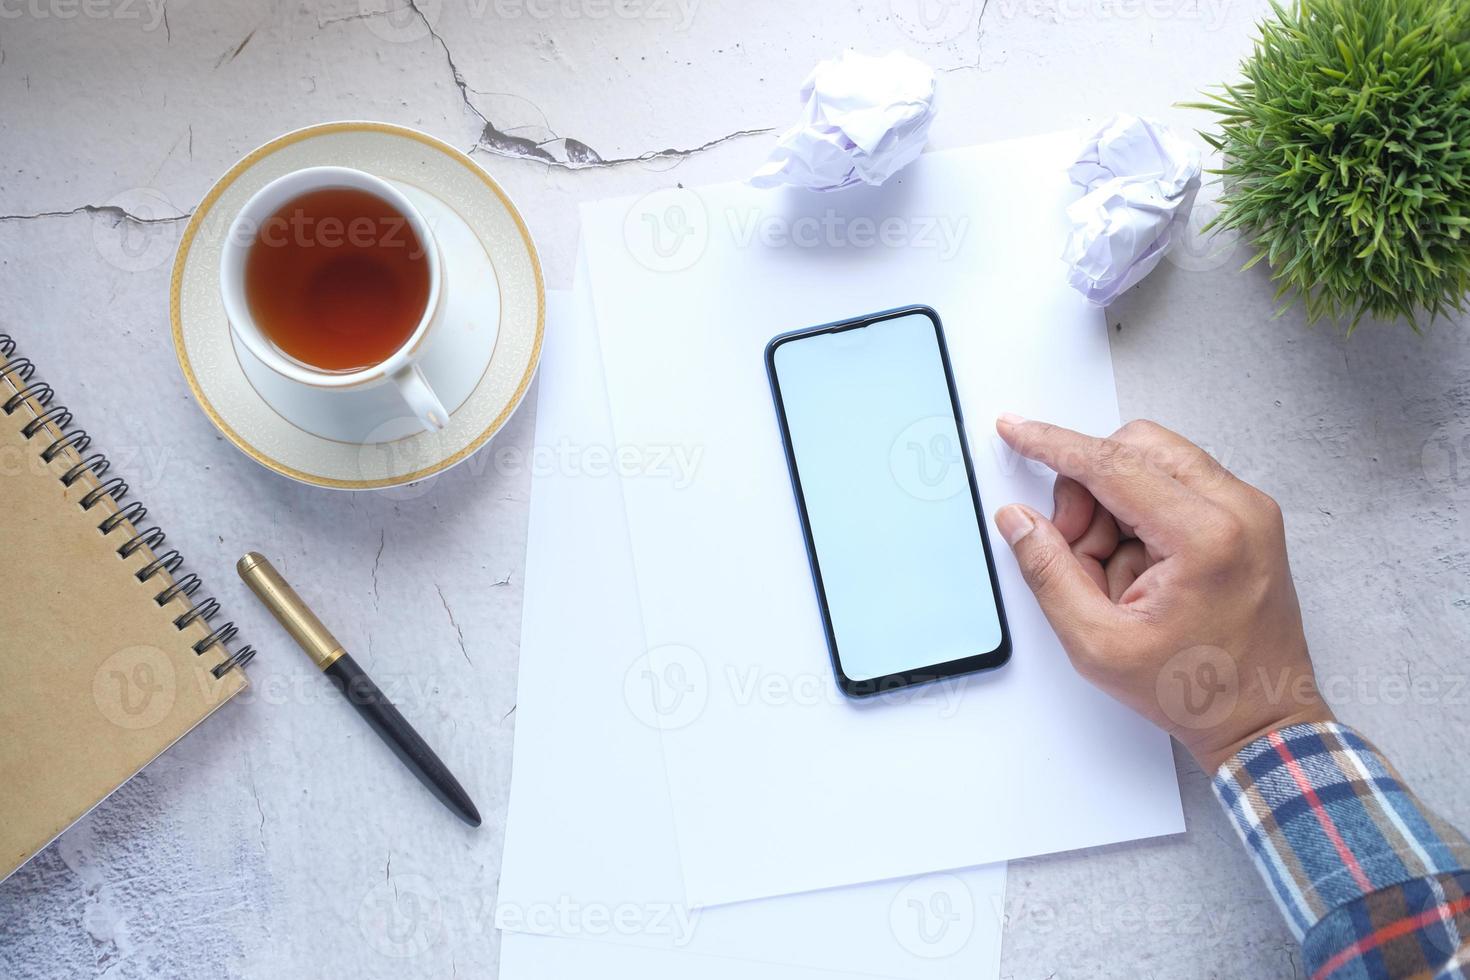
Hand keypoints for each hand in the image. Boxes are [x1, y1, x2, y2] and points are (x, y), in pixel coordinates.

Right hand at [992, 414, 1332, 772]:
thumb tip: (1018, 520)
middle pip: (1134, 447)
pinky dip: (1141, 515)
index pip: (1112, 463)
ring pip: (1152, 463)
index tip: (1017, 430)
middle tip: (1077, 550)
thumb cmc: (1198, 689)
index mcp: (1206, 536)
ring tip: (1116, 574)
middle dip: (1088, 491)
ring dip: (1114, 505)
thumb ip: (1049, 573)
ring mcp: (1249, 509)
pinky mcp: (1247, 517)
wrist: (1262, 717)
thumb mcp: (1098, 644)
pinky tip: (1140, 568)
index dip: (1053, 444)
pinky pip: (1175, 485)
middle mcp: (1238, 508)